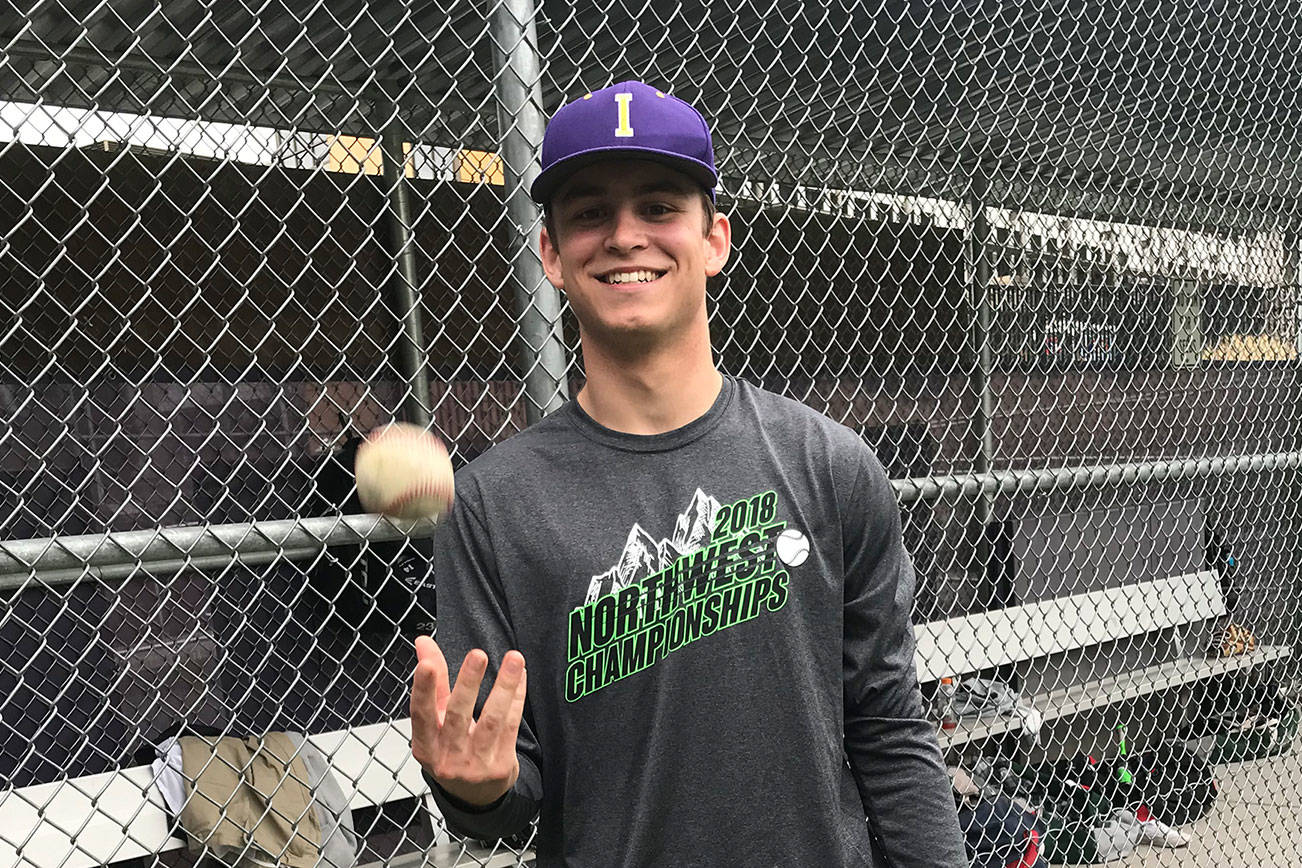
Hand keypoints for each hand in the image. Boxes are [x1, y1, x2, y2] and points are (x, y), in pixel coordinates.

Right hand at [410, 636, 527, 807]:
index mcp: (425, 745)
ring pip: (491, 720)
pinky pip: (511, 725)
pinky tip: (520, 676)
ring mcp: (475, 764)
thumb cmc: (450, 750)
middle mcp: (448, 757)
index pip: (421, 715)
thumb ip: (432, 680)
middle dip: (467, 683)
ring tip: (513, 659)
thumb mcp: (435, 721)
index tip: (427, 665)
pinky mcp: (500, 765)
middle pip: (457, 716)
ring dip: (504, 686)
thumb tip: (423, 641)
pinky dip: (517, 697)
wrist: (473, 796)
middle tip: (477, 655)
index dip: (423, 690)